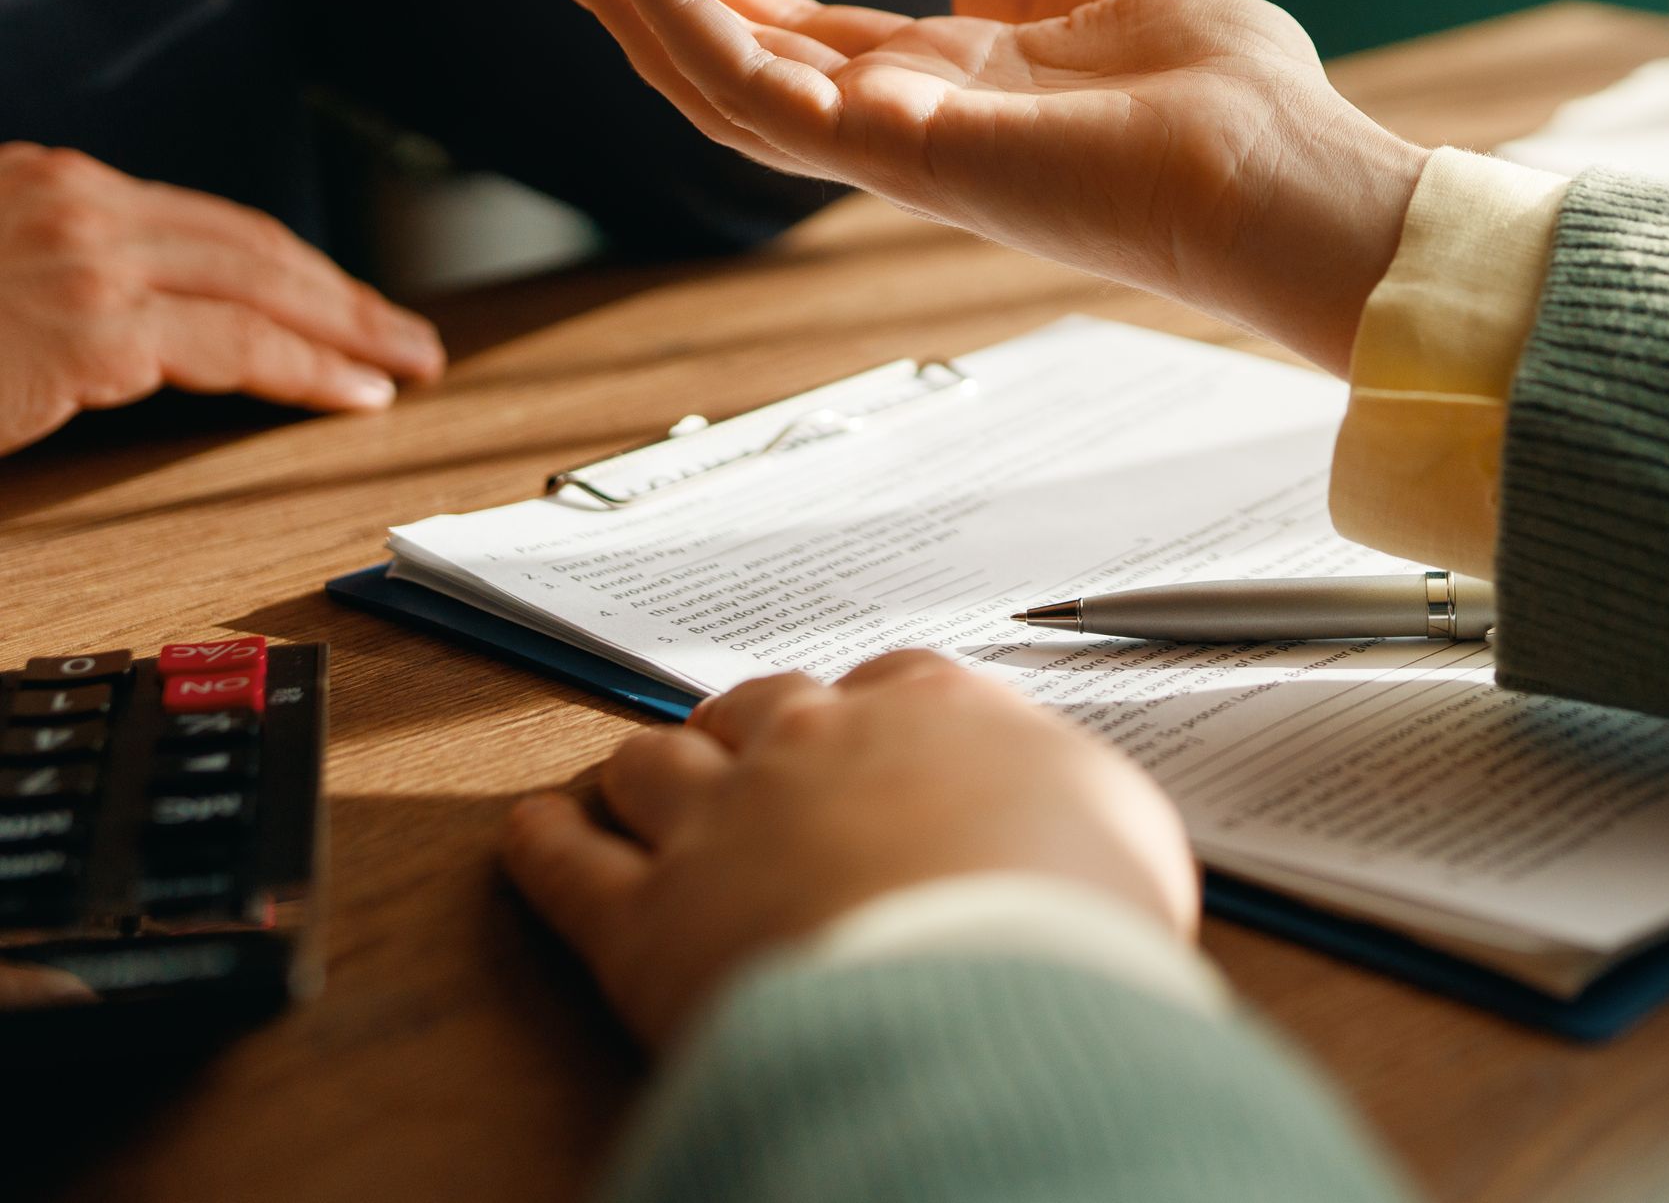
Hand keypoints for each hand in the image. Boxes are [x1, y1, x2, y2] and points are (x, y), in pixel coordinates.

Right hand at [0, 143, 444, 454]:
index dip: (294, 266)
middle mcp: (83, 208)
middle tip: (405, 332)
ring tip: (407, 361)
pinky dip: (310, 370)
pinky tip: (355, 392)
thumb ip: (50, 276)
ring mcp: (91, 265)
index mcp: (57, 185)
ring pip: (262, 289)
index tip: (342, 300)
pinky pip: (236, 348)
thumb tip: (111, 318)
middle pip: (251, 248)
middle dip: (343, 294)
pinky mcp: (90, 331)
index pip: (209, 226)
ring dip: (352, 327)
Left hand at [502, 651, 1194, 1051]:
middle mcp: (814, 742)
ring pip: (653, 765)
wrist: (986, 999)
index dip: (868, 711)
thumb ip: (1080, 800)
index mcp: (931, 711)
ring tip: (634, 779)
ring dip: (645, 771)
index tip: (864, 730)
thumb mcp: (1126, 832)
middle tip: (743, 752)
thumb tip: (1073, 820)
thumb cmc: (1073, 916)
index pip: (888, 682)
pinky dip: (543, 846)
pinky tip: (530, 833)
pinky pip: (569, 868)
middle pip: (759, 706)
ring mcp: (720, 822)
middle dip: (749, 727)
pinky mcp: (644, 922)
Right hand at [509, 0, 1427, 373]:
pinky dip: (687, 24)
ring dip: (631, 9)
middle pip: (733, 64)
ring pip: (720, 87)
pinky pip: (763, 90)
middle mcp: (907, 124)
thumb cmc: (1240, 106)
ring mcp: (896, 148)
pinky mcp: (900, 154)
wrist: (1292, 179)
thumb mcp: (1132, 8)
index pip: (799, 40)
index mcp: (951, 90)